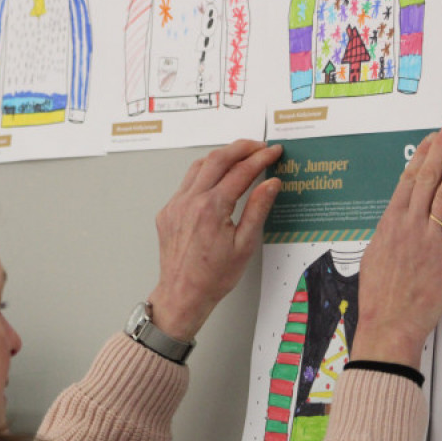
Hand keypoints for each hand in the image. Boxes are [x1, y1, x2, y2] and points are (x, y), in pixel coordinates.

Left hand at [148, 139, 282, 341]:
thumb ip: (258, 209)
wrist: (183, 294)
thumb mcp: (245, 245)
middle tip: (259, 146)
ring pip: (199, 166)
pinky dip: (204, 173)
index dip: (261, 158)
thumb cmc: (213, 277)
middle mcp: (190, 201)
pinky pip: (187, 182)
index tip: (273, 152)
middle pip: (218, 159)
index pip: (241, 172)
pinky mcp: (168, 211)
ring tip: (240, 156)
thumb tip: (271, 183)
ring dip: (221, 156)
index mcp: (212, 208)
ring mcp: (175, 204)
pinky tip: (216, 177)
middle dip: (241, 148)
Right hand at [351, 122, 441, 367]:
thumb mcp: (374, 254)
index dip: (422, 155)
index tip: (433, 138)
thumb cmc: (378, 295)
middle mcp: (410, 228)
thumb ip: (389, 232)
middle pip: (427, 178)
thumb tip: (400, 216)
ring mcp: (431, 243)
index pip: (407, 180)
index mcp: (389, 224)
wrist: (388, 325)